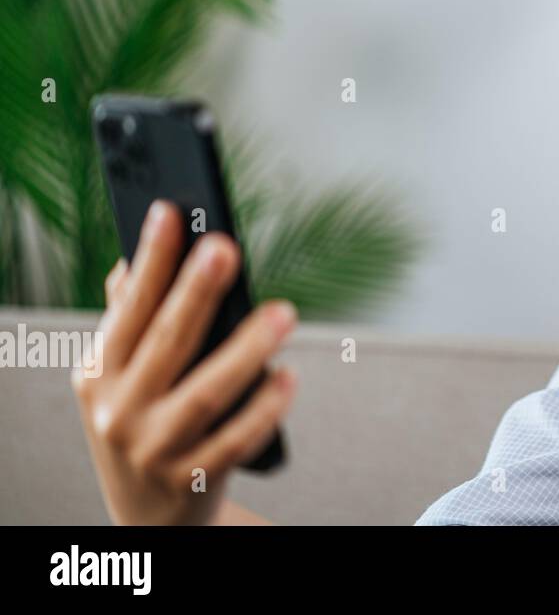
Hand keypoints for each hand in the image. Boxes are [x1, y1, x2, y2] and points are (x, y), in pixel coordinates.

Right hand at [72, 201, 297, 524]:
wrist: (146, 518)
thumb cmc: (140, 424)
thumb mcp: (118, 378)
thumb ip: (127, 322)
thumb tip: (133, 262)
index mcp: (100, 372)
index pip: (129, 308)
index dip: (149, 259)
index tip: (170, 211)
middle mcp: (118, 410)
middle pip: (166, 343)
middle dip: (195, 294)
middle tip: (225, 247)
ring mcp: (153, 449)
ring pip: (205, 394)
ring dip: (245, 350)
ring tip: (282, 313)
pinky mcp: (192, 481)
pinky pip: (235, 441)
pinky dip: (263, 409)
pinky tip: (288, 377)